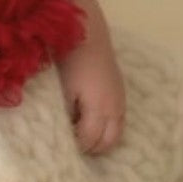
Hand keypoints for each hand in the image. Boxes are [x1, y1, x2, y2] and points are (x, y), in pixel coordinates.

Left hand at [58, 37, 125, 153]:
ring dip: (102, 140)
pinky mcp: (120, 91)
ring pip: (116, 132)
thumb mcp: (62, 88)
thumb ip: (64, 111)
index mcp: (99, 108)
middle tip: (73, 148)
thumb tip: (62, 129)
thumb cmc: (69, 60)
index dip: (77, 146)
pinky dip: (108, 128)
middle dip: (92, 148)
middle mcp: (114, 108)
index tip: (62, 148)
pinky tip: (92, 123)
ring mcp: (120, 100)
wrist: (87, 33)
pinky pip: (119, 120)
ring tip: (82, 139)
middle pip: (108, 141)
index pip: (90, 139)